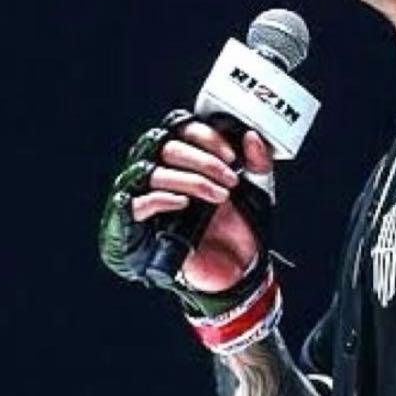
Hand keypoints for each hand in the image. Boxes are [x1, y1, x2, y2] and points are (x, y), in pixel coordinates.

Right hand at [132, 120, 272, 292]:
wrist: (238, 266)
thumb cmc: (239, 224)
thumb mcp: (256, 187)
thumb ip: (257, 160)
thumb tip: (251, 136)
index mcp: (188, 157)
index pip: (182, 129)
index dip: (207, 137)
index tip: (233, 156)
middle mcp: (164, 171)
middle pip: (167, 146)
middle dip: (204, 161)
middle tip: (231, 179)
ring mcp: (150, 195)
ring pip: (152, 171)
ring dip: (191, 180)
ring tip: (221, 196)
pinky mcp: (141, 224)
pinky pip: (138, 203)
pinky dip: (162, 199)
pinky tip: (185, 203)